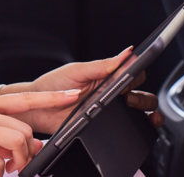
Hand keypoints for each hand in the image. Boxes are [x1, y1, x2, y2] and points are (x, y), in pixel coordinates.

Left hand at [0, 48, 163, 132]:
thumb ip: (101, 65)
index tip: (134, 78)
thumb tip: (127, 52)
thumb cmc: (53, 85)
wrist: (37, 108)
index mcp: (107, 78)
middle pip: (143, 96)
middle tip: (129, 98)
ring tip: (132, 107)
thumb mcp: (76, 71)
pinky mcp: (105, 129)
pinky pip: (128, 131)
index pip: (134, 75)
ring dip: (146, 112)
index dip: (139, 76)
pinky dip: (138, 129)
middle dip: (144, 98)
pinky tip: (133, 126)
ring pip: (141, 114)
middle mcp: (112, 95)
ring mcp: (110, 113)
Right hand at [0, 90, 80, 176]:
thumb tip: (32, 145)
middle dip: (27, 153)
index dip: (51, 98)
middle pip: (24, 129)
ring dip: (16, 163)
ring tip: (3, 171)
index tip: (73, 95)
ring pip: (16, 142)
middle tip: (17, 167)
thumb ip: (1, 137)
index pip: (25, 98)